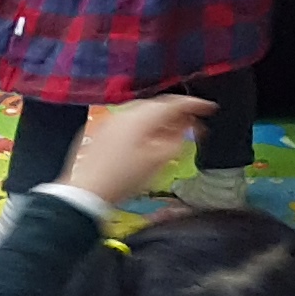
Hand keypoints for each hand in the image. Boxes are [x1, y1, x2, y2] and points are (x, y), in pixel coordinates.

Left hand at [61, 93, 220, 208]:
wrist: (85, 191)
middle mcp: (125, 112)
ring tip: (172, 136)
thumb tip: (189, 128)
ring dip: (160, 121)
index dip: (196, 104)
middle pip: (158, 107)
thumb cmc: (123, 179)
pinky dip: (142, 128)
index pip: (175, 103)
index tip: (209, 109)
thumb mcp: (159, 161)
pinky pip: (127, 123)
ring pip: (142, 114)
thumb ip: (179, 140)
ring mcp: (110, 120)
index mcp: (142, 116)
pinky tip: (148, 142)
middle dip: (177, 114)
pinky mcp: (100, 131)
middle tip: (192, 125)